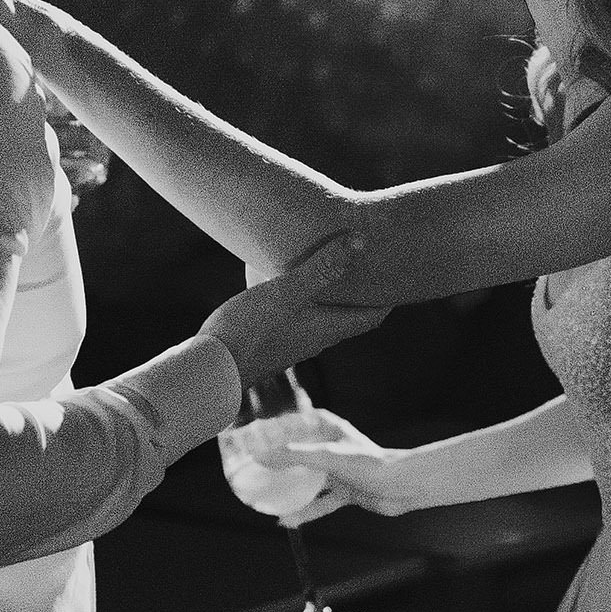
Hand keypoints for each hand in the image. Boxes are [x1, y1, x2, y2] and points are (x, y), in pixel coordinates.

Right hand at [201, 254, 382, 392]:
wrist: (209, 370)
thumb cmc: (249, 331)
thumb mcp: (286, 292)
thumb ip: (322, 268)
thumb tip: (362, 241)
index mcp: (328, 328)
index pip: (372, 315)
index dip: (389, 296)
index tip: (400, 273)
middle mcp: (316, 338)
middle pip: (352, 315)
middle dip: (365, 291)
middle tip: (373, 265)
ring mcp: (293, 341)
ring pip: (326, 316)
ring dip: (335, 294)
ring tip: (336, 266)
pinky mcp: (272, 340)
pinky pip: (301, 317)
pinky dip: (309, 298)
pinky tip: (292, 281)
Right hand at [231, 405, 422, 520]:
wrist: (404, 487)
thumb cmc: (371, 464)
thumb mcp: (327, 457)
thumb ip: (293, 457)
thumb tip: (261, 457)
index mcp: (327, 428)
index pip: (293, 421)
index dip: (272, 426)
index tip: (250, 433)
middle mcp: (331, 446)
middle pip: (296, 451)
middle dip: (275, 460)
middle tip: (251, 468)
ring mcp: (337, 469)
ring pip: (305, 478)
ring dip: (287, 488)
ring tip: (264, 495)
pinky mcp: (344, 491)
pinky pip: (318, 502)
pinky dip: (303, 511)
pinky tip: (286, 520)